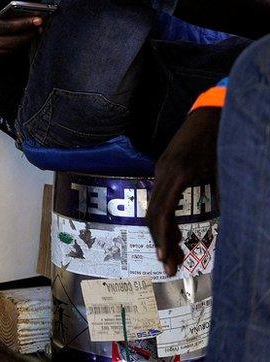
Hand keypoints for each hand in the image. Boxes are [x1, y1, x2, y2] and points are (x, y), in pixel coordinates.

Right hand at [0, 0, 42, 59]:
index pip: (4, 27)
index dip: (23, 24)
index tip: (37, 20)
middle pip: (9, 43)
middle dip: (27, 36)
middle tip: (40, 28)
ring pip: (4, 52)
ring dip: (20, 44)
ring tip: (32, 35)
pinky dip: (9, 51)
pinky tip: (15, 44)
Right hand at [146, 108, 220, 275]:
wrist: (209, 114)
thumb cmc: (219, 140)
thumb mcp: (224, 170)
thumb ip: (222, 197)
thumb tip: (228, 226)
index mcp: (177, 174)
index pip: (163, 212)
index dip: (163, 237)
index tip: (166, 258)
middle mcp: (163, 173)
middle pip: (152, 214)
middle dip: (160, 242)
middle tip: (169, 266)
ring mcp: (160, 171)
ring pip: (153, 208)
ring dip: (161, 234)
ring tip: (172, 256)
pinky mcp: (163, 170)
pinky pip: (158, 199)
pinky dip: (163, 220)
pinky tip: (174, 235)